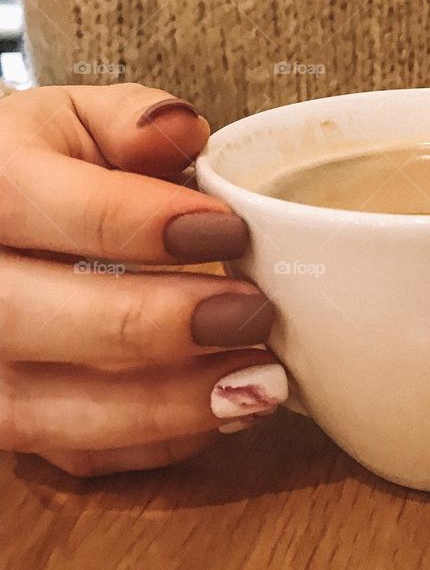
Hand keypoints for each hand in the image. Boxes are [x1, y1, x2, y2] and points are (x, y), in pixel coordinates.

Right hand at [0, 85, 286, 475]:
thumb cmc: (40, 164)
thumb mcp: (76, 117)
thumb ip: (133, 119)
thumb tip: (183, 131)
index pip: (53, 209)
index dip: (144, 224)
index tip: (230, 228)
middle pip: (32, 319)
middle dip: (153, 325)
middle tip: (251, 313)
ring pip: (40, 407)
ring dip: (161, 404)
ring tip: (258, 379)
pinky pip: (66, 452)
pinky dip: (150, 442)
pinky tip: (223, 410)